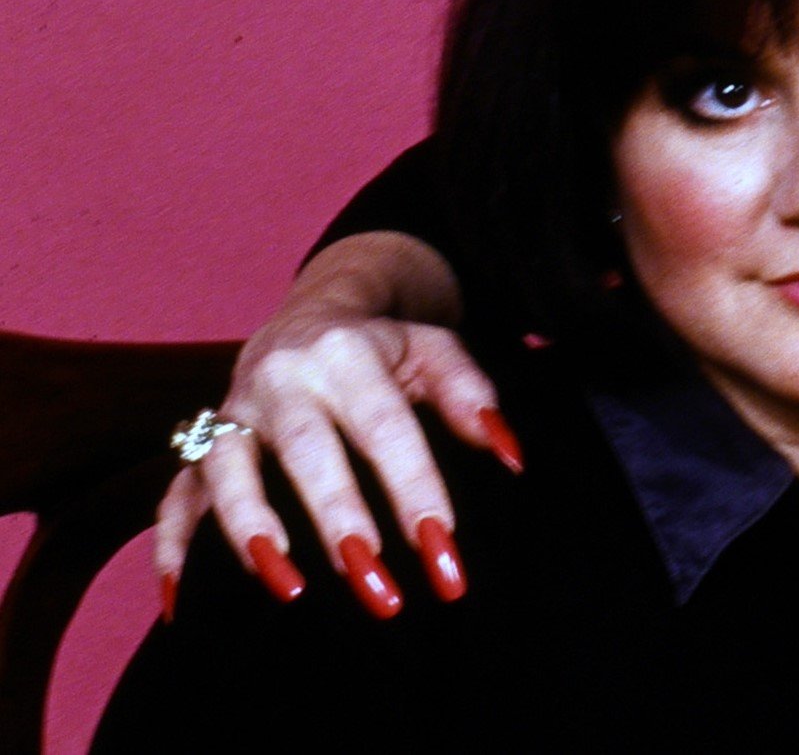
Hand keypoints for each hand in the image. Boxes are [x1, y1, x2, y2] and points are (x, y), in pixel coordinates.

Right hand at [152, 233, 513, 618]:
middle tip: (375, 586)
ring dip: (252, 532)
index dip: (416, 491)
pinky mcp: (198, 444)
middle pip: (308, 453)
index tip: (444, 553)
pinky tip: (181, 601)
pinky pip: (172, 496)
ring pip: (228, 472)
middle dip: (341, 523)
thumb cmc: (384, 349)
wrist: (310, 314)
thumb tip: (510, 456)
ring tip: (286, 590)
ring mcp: (232, 413)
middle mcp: (282, 380)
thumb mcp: (435, 350)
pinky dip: (171, 547)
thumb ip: (471, 395)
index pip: (387, 429)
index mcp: (347, 354)